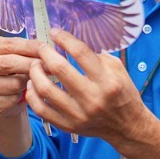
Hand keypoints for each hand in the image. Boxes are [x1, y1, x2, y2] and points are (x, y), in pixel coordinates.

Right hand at [0, 37, 44, 119]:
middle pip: (9, 63)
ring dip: (28, 84)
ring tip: (30, 83)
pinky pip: (11, 100)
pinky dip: (21, 98)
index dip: (31, 47)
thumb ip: (28, 50)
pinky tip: (20, 96)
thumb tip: (47, 49)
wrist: (8, 100)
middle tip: (50, 67)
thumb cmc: (16, 73)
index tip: (47, 50)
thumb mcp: (19, 56)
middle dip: (33, 65)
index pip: (10, 44)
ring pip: (14, 83)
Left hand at [26, 28, 155, 144]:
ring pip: (45, 90)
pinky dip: (32, 95)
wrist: (127, 127)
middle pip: (60, 69)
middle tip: (42, 48)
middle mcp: (92, 98)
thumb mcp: (117, 70)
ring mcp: (79, 114)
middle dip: (46, 53)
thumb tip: (71, 44)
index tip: (55, 32)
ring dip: (35, 73)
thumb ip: (96, 56)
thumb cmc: (122, 93)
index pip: (81, 53)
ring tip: (35, 65)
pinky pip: (41, 110)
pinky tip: (33, 85)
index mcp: (107, 81)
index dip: (64, 38)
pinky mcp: (68, 126)